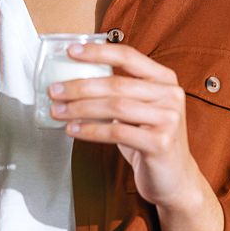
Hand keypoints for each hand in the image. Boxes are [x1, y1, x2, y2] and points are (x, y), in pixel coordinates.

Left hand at [49, 42, 223, 230]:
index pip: (129, 57)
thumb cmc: (149, 141)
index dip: (98, 52)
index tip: (71, 51)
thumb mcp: (138, 111)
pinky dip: (90, 130)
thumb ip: (119, 93)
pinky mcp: (161, 142)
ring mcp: (169, 119)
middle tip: (54, 90)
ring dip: (80, 109)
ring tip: (57, 111)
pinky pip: (116, 132)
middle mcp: (171, 95)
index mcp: (165, 79)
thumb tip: (73, 80)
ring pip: (115, 107)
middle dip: (80, 86)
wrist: (175, 180)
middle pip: (117, 84)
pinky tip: (73, 130)